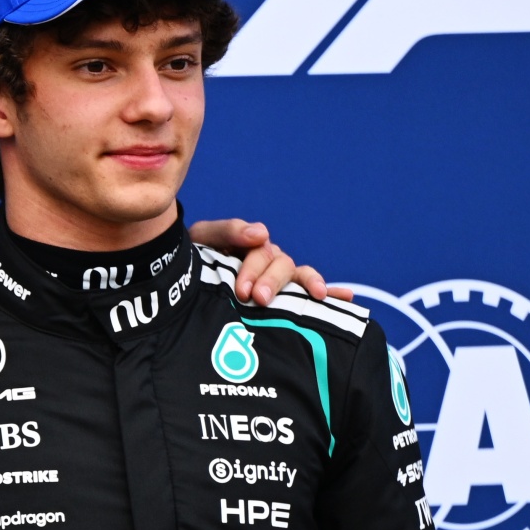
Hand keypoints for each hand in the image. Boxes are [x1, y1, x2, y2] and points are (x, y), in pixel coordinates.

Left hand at [187, 219, 353, 306]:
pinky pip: (311, 292)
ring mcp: (278, 278)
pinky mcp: (285, 297)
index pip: (261, 252)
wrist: (182, 283)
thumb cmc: (194, 258)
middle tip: (258, 299)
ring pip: (299, 276)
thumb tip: (261, 233)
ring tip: (315, 294)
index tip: (243, 290)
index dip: (254, 270)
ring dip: (308, 283)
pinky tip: (346, 297)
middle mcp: (269, 261)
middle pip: (282, 265)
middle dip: (272, 281)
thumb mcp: (203, 239)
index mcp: (251, 246)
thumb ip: (227, 230)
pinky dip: (332, 293)